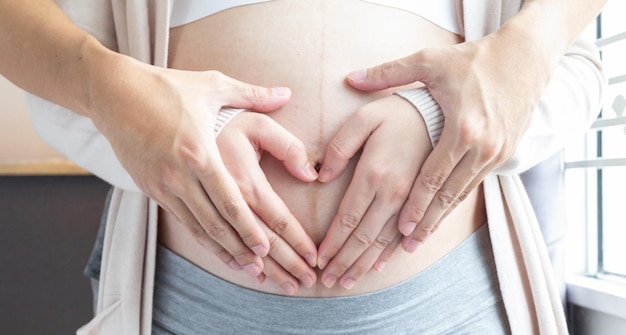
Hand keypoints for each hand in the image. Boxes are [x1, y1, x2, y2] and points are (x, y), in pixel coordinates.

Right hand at [88, 57, 314, 275]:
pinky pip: (182, 221)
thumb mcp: (212, 85)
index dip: (251, 230)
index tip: (269, 250)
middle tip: (268, 272)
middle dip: (246, 251)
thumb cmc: (166, 87)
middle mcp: (183, 177)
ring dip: (226, 252)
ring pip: (200, 229)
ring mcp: (165, 186)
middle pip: (220, 224)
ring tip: (249, 270)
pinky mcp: (152, 189)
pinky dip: (203, 240)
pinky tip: (219, 250)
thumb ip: (253, 95)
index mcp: (202, 153)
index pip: (233, 203)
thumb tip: (287, 93)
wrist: (112, 93)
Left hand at [316, 94, 431, 288]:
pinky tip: (379, 266)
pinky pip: (408, 234)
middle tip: (327, 282)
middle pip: (364, 237)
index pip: (348, 219)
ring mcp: (414, 200)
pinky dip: (391, 253)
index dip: (333, 244)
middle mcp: (394, 192)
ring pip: (385, 241)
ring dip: (365, 264)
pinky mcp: (428, 200)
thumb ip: (339, 145)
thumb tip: (320, 176)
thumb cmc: (398, 111)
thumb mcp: (364, 117)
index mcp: (374, 173)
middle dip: (344, 262)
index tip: (319, 261)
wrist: (444, 111)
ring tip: (348, 282)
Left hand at [345, 34, 538, 250]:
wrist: (524, 58)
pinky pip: (471, 188)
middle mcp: (478, 147)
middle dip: (420, 226)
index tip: (396, 229)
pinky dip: (452, 205)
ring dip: (436, 221)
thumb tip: (349, 79)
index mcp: (458, 128)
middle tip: (402, 247)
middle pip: (443, 197)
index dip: (412, 207)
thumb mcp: (428, 61)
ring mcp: (493, 153)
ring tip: (415, 242)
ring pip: (458, 197)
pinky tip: (438, 217)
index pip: (428, 179)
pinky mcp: (502, 154)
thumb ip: (387, 73)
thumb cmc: (472, 60)